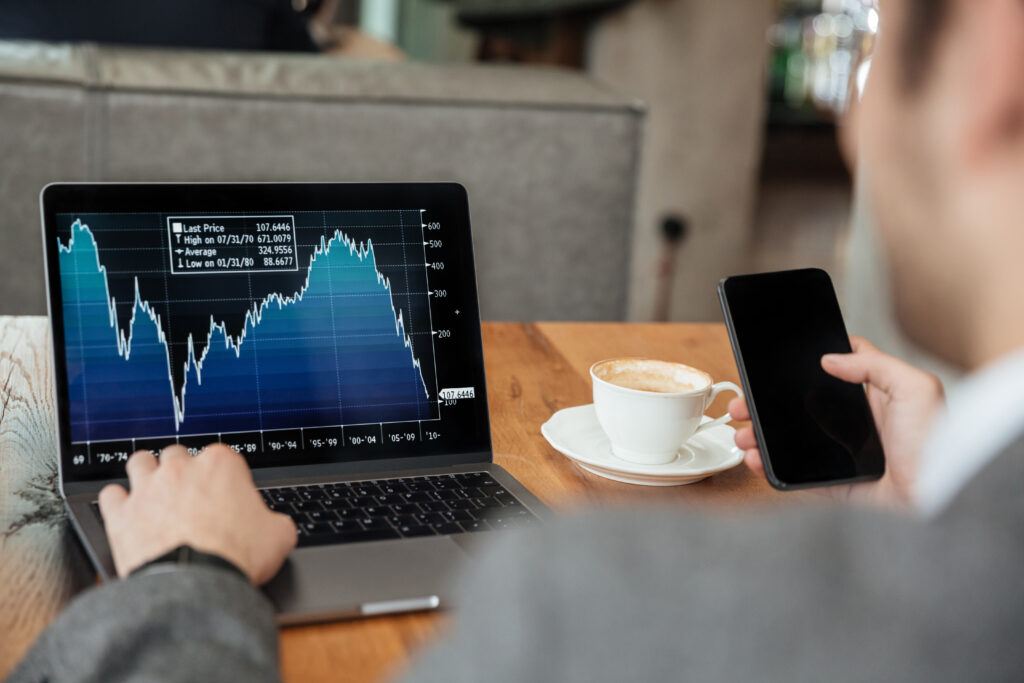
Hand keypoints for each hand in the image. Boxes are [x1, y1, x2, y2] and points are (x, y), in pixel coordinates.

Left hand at [97, 443, 296, 583]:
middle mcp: (181, 468)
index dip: (226, 477)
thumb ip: (275, 520)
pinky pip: (110, 494)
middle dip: (183, 470)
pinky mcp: (121, 513)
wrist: (196, 585)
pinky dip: (118, 502)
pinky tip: (127, 512)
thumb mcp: (279, 536)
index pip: (223, 457)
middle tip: (191, 495)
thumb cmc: (236, 557)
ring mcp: (148, 488)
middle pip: (178, 454)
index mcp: (222, 465)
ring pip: (140, 462)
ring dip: (146, 473)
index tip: (227, 495)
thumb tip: (275, 525)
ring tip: (154, 491)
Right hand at [728, 336, 944, 507]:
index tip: (774, 363)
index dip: (803, 366)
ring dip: (760, 435)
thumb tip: (831, 358)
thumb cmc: (940, 443)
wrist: (939, 498)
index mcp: (873, 397)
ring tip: (742, 433)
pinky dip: (769, 467)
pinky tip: (755, 458)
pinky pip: (794, 472)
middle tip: (743, 403)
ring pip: (790, 440)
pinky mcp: (833, 481)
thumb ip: (876, 366)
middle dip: (765, 404)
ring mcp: (840, 453)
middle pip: (799, 407)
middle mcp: (854, 423)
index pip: (832, 373)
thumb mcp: (916, 388)